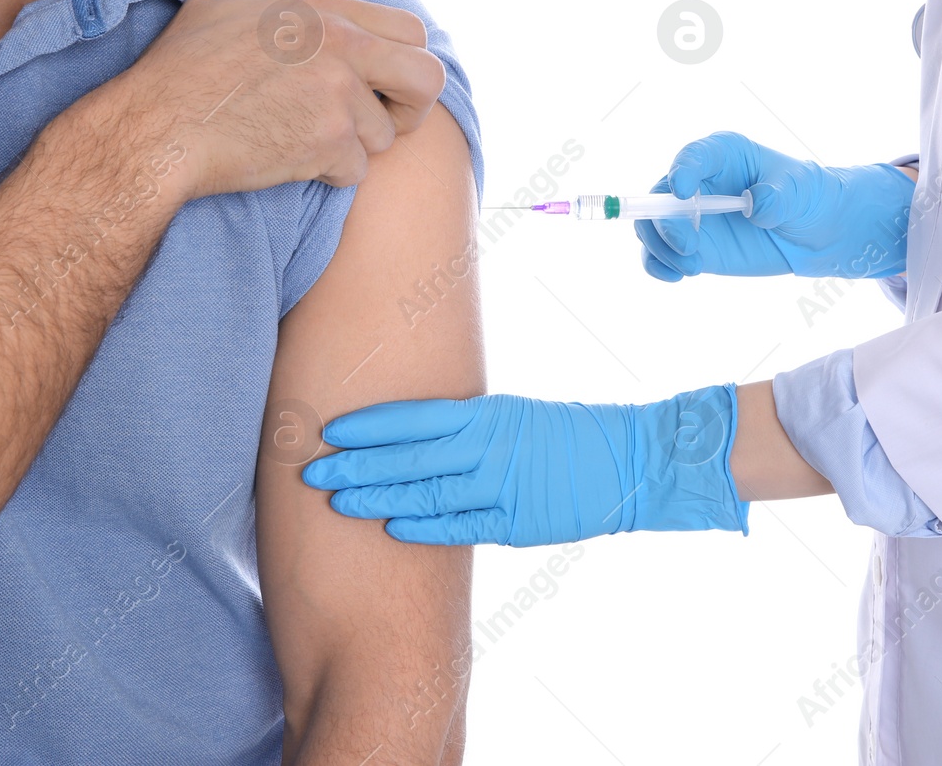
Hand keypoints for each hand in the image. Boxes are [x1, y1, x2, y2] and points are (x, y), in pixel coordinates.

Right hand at [105, 0, 447, 197]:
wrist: (159, 129)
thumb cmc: (183, 66)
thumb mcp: (222, 0)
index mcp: (327, 13)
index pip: (412, 31)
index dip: (406, 59)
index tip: (381, 79)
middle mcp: (343, 51)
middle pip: (429, 80)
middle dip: (413, 106)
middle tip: (382, 119)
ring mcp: (339, 99)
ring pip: (385, 136)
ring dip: (353, 145)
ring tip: (305, 137)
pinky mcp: (328, 145)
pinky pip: (355, 170)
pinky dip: (328, 173)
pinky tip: (290, 158)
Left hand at [301, 387, 749, 546]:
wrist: (631, 461)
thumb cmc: (567, 434)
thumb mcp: (513, 414)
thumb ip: (466, 425)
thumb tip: (412, 433)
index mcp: (486, 414)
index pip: (412, 417)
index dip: (367, 425)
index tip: (328, 429)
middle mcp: (487, 448)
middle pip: (406, 458)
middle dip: (354, 465)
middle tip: (310, 470)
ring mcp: (501, 488)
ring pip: (424, 494)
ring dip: (376, 498)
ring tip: (336, 502)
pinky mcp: (515, 524)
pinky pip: (459, 526)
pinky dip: (422, 527)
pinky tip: (390, 526)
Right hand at [634, 131, 913, 280]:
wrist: (815, 231)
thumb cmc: (806, 196)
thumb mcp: (800, 190)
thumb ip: (778, 196)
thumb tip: (757, 206)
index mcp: (722, 154)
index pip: (693, 157)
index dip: (682, 171)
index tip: (683, 191)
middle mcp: (697, 182)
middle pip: (660, 195)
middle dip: (665, 222)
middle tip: (688, 246)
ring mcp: (689, 216)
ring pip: (652, 227)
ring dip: (661, 248)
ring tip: (692, 267)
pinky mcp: (691, 245)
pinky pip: (660, 254)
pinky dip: (659, 265)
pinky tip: (677, 275)